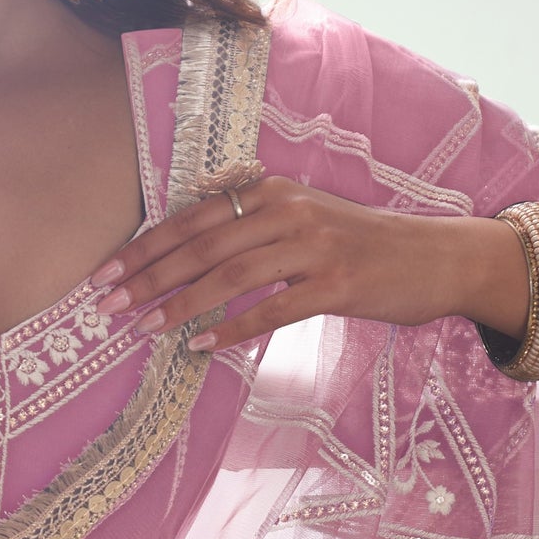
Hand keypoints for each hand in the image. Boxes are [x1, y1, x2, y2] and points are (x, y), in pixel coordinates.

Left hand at [91, 179, 531, 355]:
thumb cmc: (359, 245)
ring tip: (144, 329)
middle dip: (147, 277)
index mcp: (272, 190)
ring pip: (230, 276)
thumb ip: (249, 228)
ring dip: (180, 305)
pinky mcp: (336, 285)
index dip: (143, 247)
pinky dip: (231, 329)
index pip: (191, 218)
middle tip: (107, 307)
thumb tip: (184, 253)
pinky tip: (199, 347)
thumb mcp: (301, 219)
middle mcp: (288, 211)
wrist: (436, 258)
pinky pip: (271, 308)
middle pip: (201, 246)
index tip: (102, 274)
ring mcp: (314, 247)